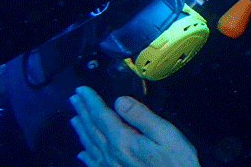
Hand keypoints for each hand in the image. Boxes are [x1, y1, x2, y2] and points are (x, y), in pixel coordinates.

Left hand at [69, 86, 198, 166]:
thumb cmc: (176, 162)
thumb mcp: (165, 133)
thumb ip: (141, 116)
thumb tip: (120, 101)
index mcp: (123, 141)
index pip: (101, 116)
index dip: (90, 101)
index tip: (82, 90)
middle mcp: (113, 154)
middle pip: (92, 129)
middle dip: (82, 112)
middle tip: (74, 99)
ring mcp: (112, 166)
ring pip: (90, 145)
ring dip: (81, 129)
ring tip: (74, 118)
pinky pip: (94, 164)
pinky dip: (86, 156)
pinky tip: (81, 153)